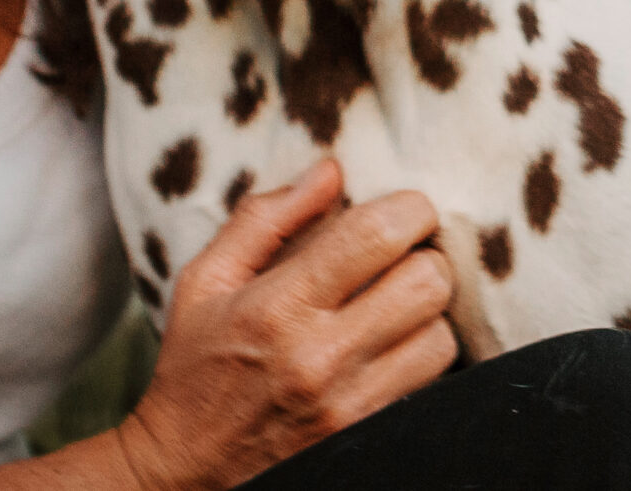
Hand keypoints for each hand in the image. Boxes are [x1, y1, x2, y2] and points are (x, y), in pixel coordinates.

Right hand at [111, 160, 455, 490]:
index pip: (376, 235)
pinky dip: (421, 357)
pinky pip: (432, 384)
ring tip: (392, 306)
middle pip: (427, 281)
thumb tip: (331, 171)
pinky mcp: (368, 437)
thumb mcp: (206, 280)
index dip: (408, 208)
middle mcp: (321, 357)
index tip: (404, 209)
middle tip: (399, 258)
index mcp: (277, 306)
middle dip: (423, 257)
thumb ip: (266, 219)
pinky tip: (390, 347)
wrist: (188, 471)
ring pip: (441, 336)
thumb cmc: (195, 366)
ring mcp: (351, 406)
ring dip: (426, 312)